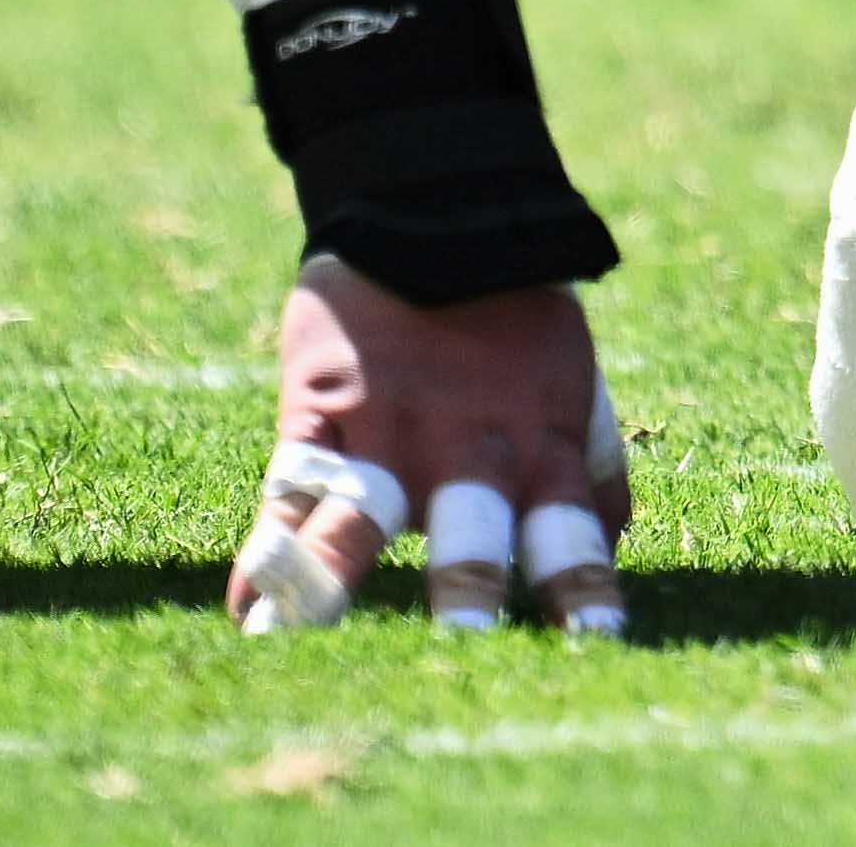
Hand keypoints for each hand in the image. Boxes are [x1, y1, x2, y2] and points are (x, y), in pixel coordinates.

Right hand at [234, 264, 628, 635]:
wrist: (435, 207)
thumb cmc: (515, 315)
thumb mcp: (570, 378)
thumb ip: (589, 463)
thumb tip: (611, 544)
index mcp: (540, 441)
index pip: (570, 530)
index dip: (580, 588)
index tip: (594, 646)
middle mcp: (467, 447)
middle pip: (470, 532)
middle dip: (466, 591)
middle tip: (463, 647)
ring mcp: (388, 431)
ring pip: (362, 517)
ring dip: (336, 578)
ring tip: (309, 634)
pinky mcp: (318, 413)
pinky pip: (287, 490)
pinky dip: (263, 555)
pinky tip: (245, 613)